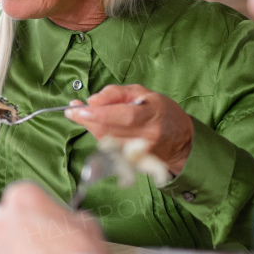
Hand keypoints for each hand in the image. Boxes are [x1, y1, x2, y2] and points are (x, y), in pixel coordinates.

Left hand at [65, 84, 193, 175]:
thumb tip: (92, 100)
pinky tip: (96, 126)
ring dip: (90, 127)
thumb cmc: (159, 111)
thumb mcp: (141, 93)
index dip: (100, 113)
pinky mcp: (135, 161)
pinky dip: (99, 136)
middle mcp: (148, 134)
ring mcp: (141, 150)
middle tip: (71, 110)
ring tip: (80, 114)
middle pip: (110, 130)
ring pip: (106, 140)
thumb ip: (116, 94)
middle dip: (86, 120)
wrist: (181, 139)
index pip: (124, 115)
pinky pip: (110, 147)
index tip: (80, 109)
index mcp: (152, 112)